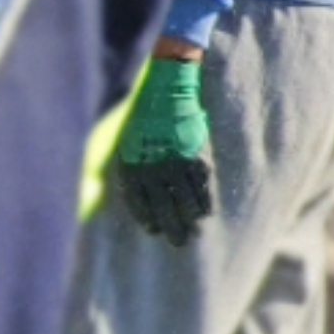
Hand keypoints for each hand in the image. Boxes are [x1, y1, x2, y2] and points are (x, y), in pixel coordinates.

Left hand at [113, 50, 214, 246]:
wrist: (169, 91)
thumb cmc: (148, 116)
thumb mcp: (130, 139)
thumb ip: (132, 163)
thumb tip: (129, 188)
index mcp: (132, 163)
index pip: (138, 201)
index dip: (147, 218)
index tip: (154, 230)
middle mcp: (151, 168)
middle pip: (162, 207)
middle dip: (171, 227)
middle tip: (178, 242)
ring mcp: (174, 164)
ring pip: (184, 202)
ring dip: (189, 220)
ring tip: (193, 232)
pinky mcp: (195, 158)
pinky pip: (200, 188)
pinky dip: (203, 203)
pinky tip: (204, 214)